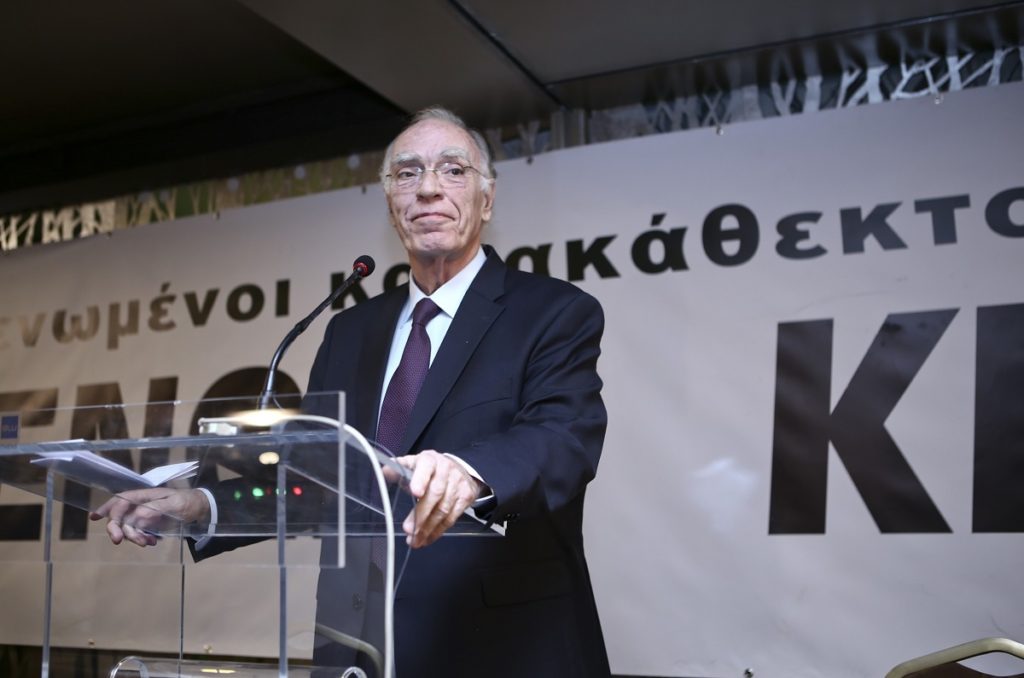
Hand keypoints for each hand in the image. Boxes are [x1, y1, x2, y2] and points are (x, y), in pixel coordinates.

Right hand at [89, 488, 210, 547]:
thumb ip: (155, 509)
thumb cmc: (187, 502)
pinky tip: (153, 542)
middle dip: (116, 528)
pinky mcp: (148, 525)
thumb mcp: (174, 504)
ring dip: (134, 536)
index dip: (107, 508)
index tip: (96, 518)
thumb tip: (136, 516)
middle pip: (119, 516)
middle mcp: (140, 505)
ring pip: (128, 527)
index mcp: (144, 495)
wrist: (201, 509)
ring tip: (149, 542)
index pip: (121, 500)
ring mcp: (143, 515)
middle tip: (118, 541)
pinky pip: (138, 533)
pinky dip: (142, 539)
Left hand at [395, 450, 482, 548]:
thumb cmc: (430, 469)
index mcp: (430, 460)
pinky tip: (427, 538)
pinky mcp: (466, 497)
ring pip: (443, 509)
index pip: (426, 468)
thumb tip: (385, 472)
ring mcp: (458, 484)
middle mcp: (446, 470)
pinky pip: (451, 518)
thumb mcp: (413, 464)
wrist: (459, 469)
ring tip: (415, 540)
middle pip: (435, 493)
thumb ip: (399, 468)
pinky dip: (438, 531)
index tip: (415, 492)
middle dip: (421, 514)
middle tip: (409, 530)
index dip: (421, 480)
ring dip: (428, 528)